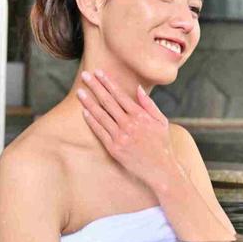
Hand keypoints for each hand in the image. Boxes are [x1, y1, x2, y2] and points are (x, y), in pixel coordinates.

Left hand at [76, 69, 178, 191]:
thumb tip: (138, 88)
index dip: (108, 83)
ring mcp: (120, 136)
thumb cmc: (162, 144)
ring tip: (80, 92)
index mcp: (141, 116)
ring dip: (89, 102)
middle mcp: (129, 124)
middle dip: (96, 87)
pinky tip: (84, 112)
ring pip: (101, 115)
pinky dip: (91, 121)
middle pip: (108, 101)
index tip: (100, 73)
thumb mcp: (161, 122)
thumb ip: (149, 104)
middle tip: (86, 75)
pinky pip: (100, 131)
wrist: (160, 169)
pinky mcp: (114, 148)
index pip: (121, 95)